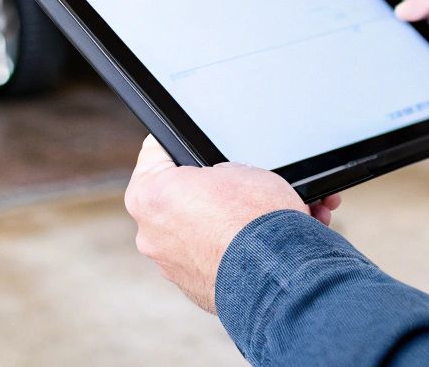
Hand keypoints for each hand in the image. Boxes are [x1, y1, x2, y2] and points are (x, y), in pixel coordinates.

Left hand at [125, 137, 342, 312]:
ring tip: (261, 214)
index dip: (179, 141)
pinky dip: (232, 249)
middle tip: (238, 183)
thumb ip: (214, 171)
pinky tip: (260, 241)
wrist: (279, 276)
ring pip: (197, 231)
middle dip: (208, 189)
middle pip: (178, 197)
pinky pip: (212, 257)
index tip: (191, 141)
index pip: (156, 152)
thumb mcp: (237, 167)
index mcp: (149, 195)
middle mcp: (150, 234)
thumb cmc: (254, 220)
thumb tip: (219, 183)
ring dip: (223, 222)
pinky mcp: (195, 288)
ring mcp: (171, 266)